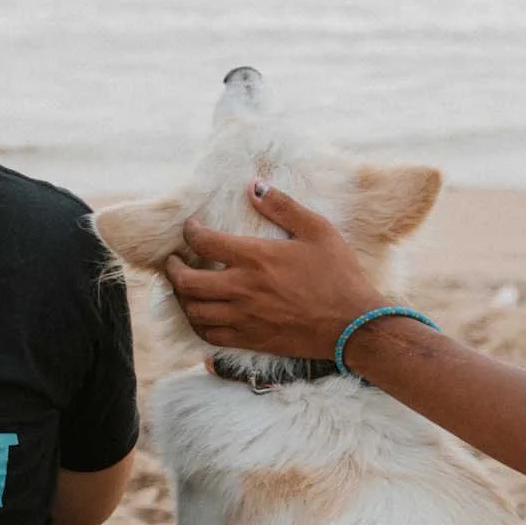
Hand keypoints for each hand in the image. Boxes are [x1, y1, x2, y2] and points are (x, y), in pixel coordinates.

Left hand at [165, 182, 382, 357]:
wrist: (352, 324)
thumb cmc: (338, 274)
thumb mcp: (317, 230)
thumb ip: (283, 206)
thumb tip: (254, 185)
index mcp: (256, 258)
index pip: (204, 242)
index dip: (190, 232)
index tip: (191, 227)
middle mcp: (242, 288)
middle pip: (186, 282)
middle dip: (173, 269)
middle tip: (174, 260)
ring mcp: (244, 317)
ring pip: (193, 311)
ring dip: (181, 297)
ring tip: (184, 287)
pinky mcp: (250, 339)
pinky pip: (209, 335)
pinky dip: (198, 323)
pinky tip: (202, 314)